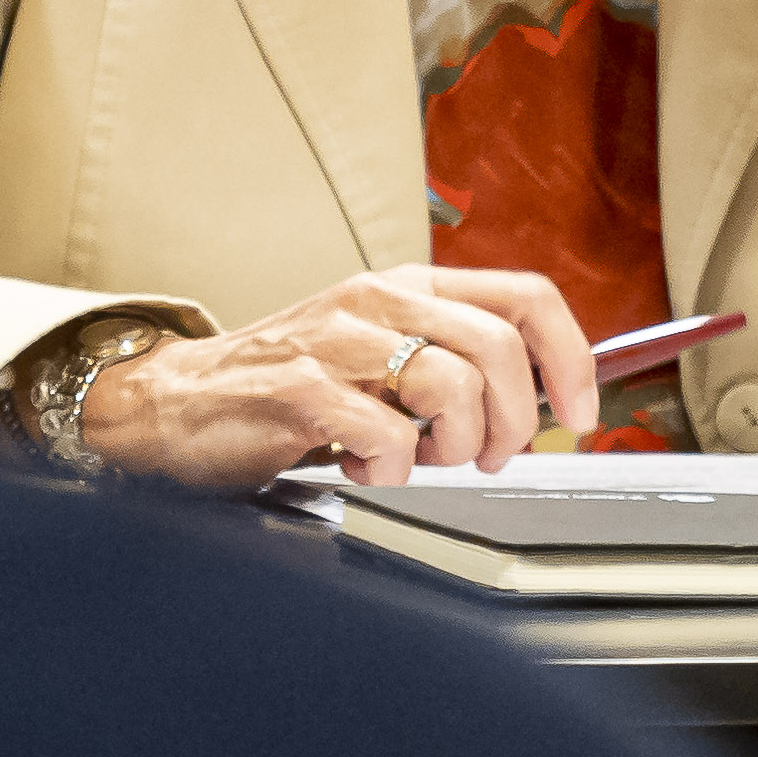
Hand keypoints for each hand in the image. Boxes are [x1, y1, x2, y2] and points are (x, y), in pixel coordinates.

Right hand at [72, 267, 598, 489]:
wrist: (178, 404)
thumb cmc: (284, 388)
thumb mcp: (378, 354)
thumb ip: (450, 362)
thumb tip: (539, 402)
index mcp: (407, 287)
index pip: (526, 296)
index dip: (572, 358)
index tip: (578, 413)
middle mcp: (378, 301)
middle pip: (501, 348)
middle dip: (514, 422)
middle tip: (487, 457)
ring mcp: (338, 342)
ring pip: (454, 387)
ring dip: (453, 447)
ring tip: (415, 458)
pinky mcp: (301, 390)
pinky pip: (389, 435)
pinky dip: (392, 469)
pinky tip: (363, 466)